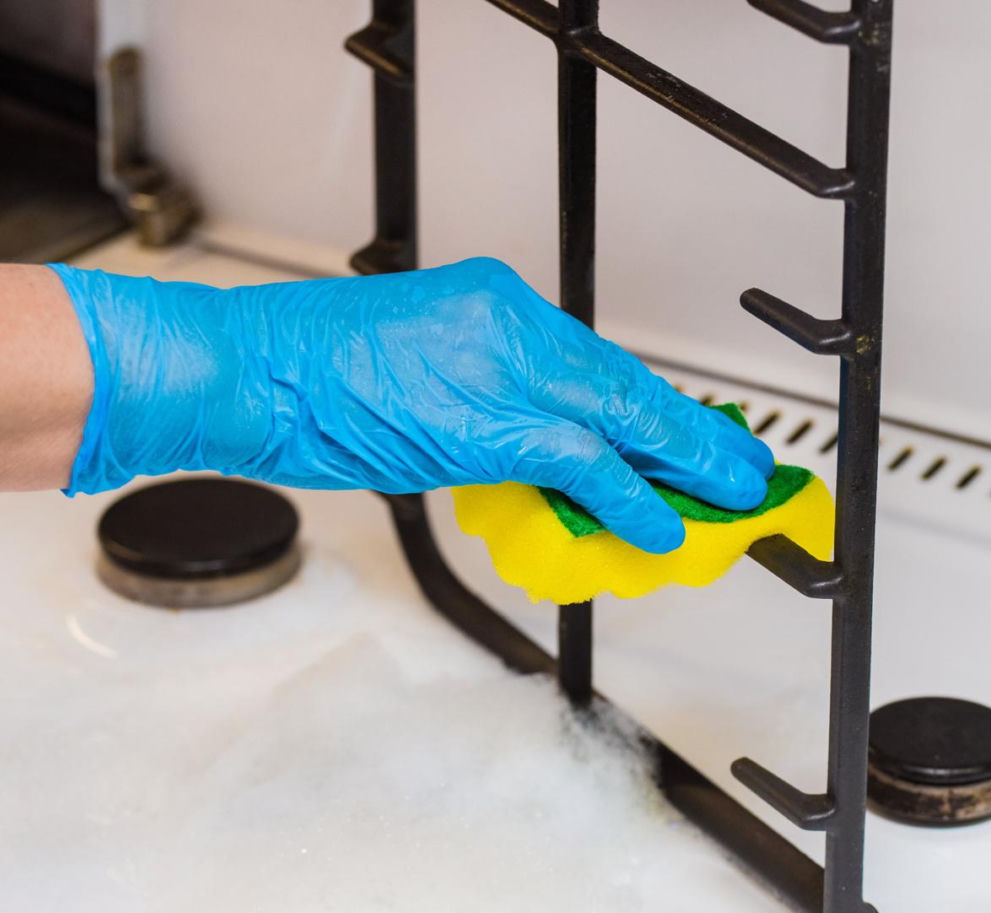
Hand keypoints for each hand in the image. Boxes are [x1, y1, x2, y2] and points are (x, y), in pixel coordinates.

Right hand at [50, 256, 774, 552]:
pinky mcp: (493, 423)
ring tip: (731, 502)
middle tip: (742, 468)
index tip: (688, 435)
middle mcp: (512, 324)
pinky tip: (663, 529)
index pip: (594, 363)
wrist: (248, 371)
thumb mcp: (413, 374)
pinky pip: (588, 465)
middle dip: (691, 434)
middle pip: (625, 385)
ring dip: (685, 467)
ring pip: (625, 418)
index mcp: (494, 304)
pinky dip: (632, 500)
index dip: (649, 410)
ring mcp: (505, 369)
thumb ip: (481, 405)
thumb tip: (529, 454)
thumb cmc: (306, 377)